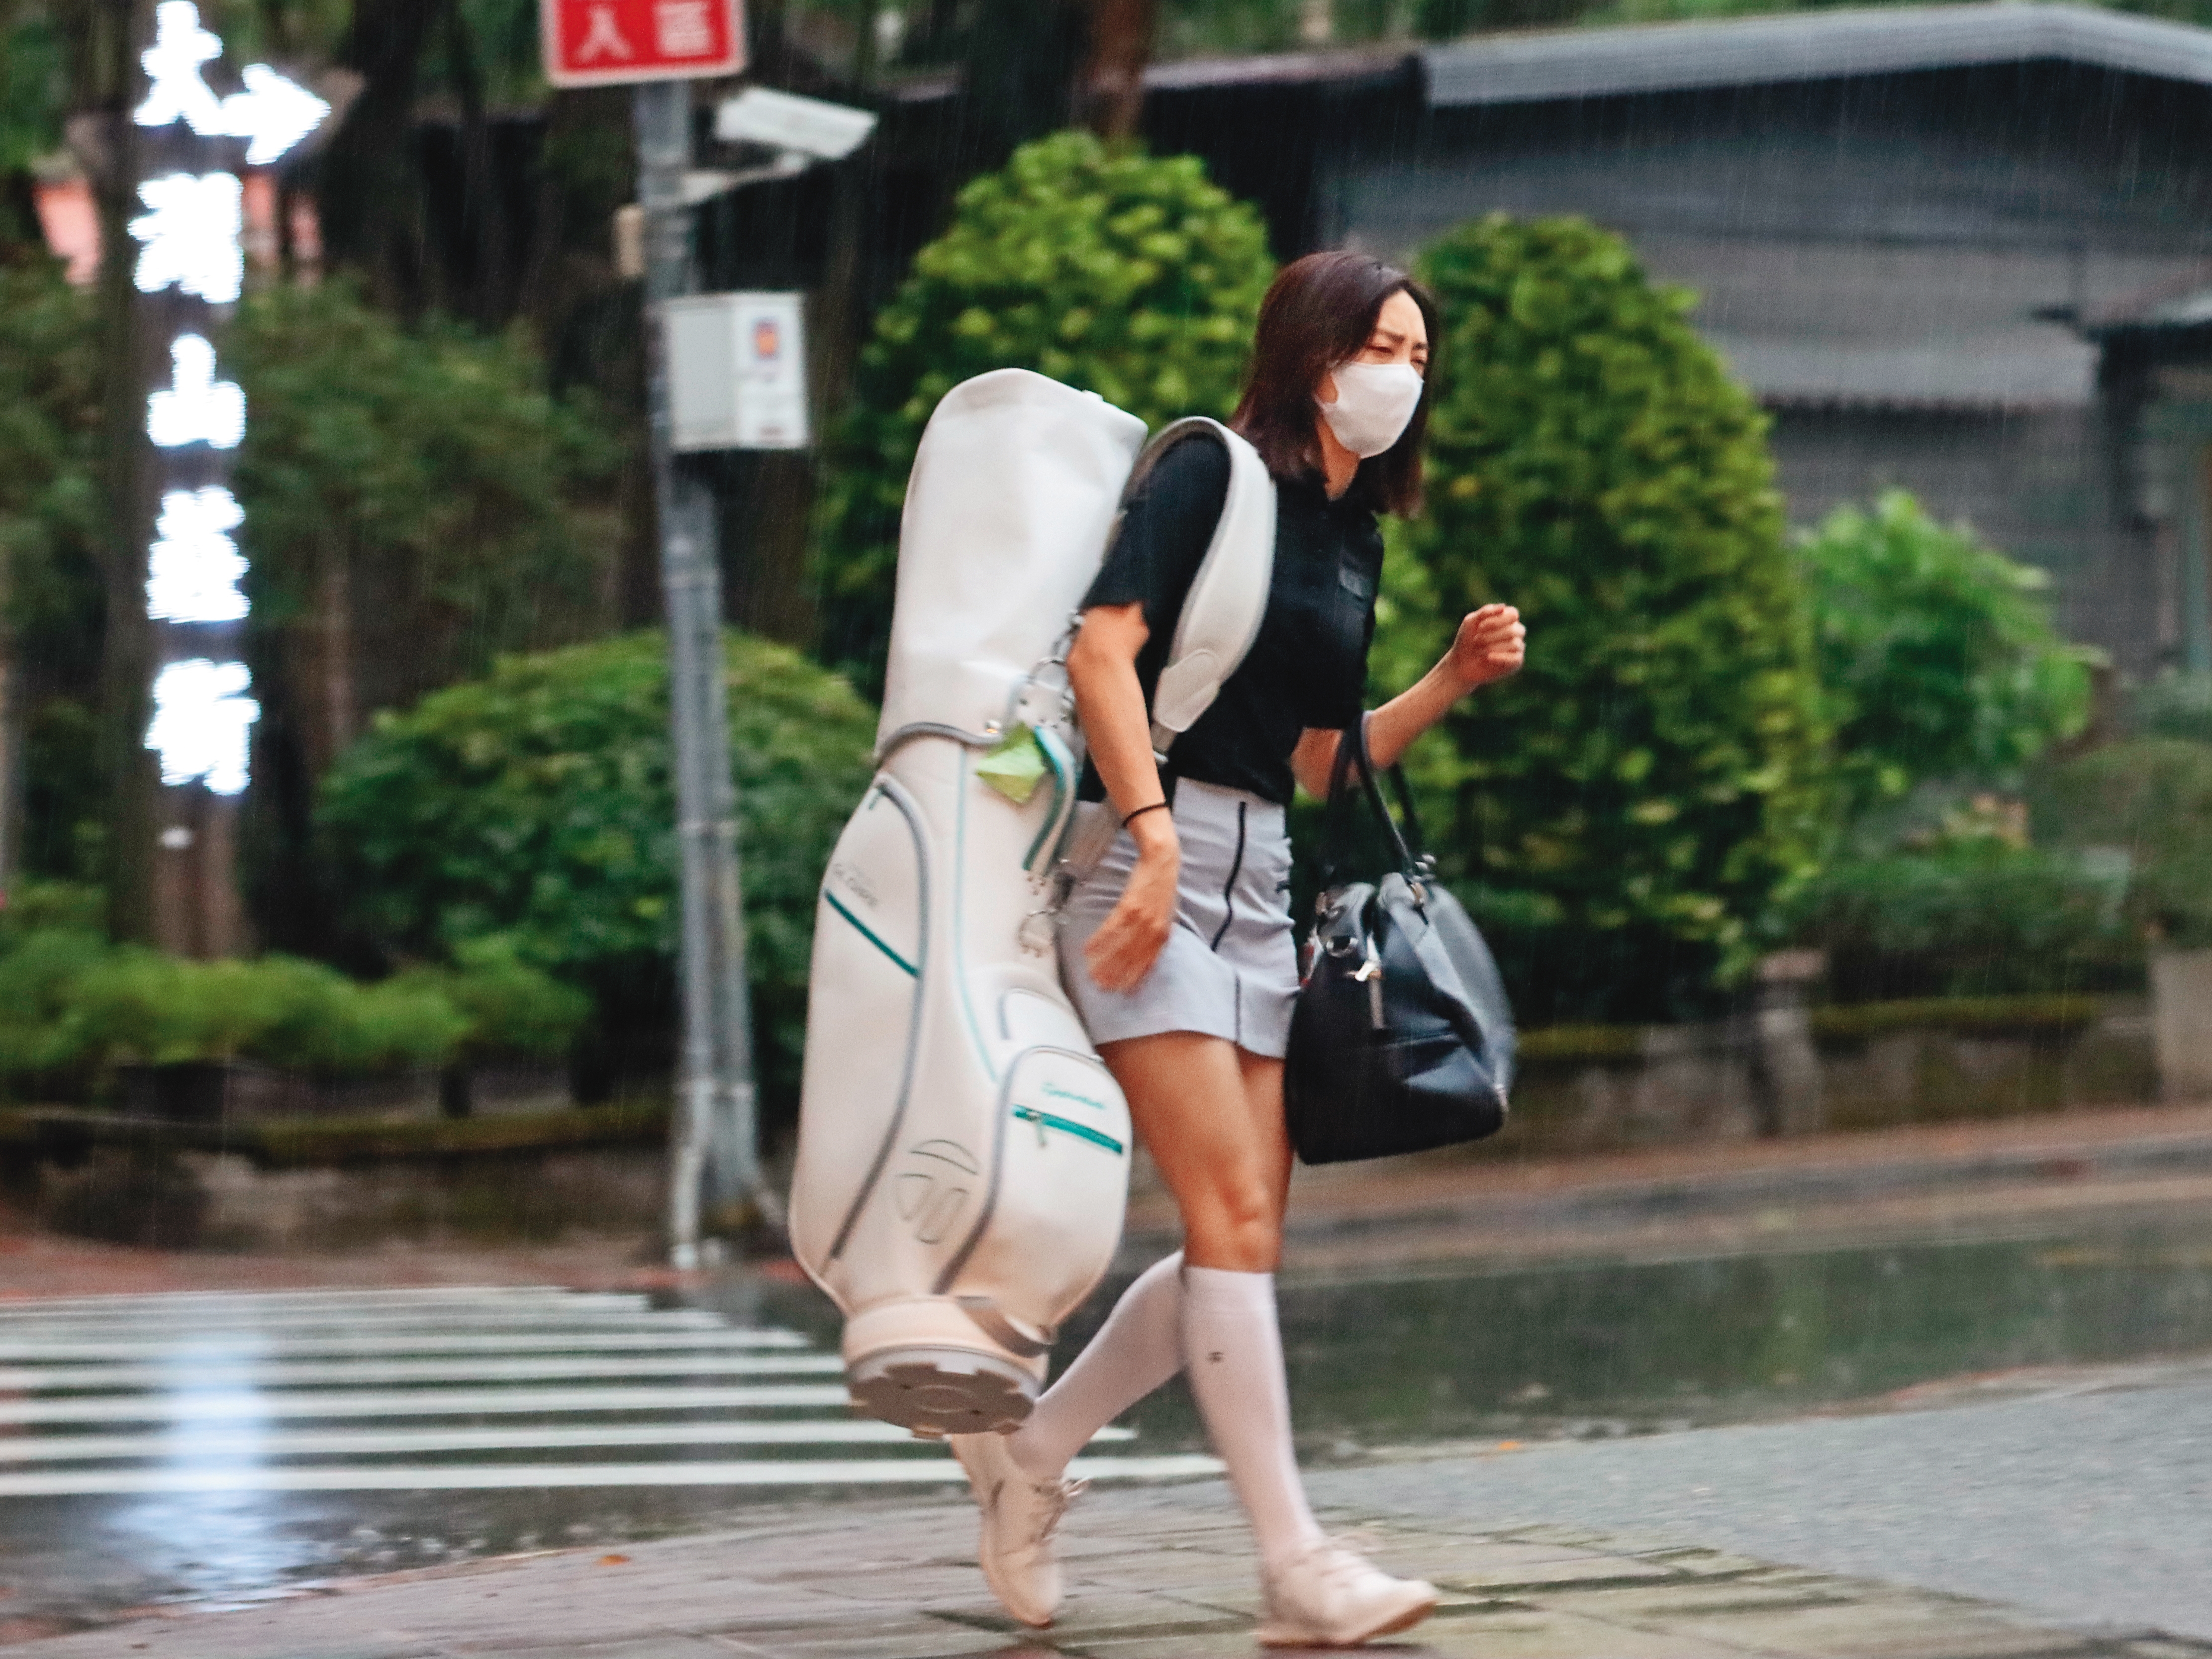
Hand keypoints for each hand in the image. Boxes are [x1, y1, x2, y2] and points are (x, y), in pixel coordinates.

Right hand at [1083, 818, 1179, 992]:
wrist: (1162, 861)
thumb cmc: (1163, 888)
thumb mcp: (1166, 914)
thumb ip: (1157, 934)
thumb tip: (1145, 952)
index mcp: (1163, 934)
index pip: (1148, 962)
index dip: (1135, 978)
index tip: (1123, 992)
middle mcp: (1154, 930)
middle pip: (1132, 959)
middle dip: (1116, 975)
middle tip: (1101, 987)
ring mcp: (1142, 919)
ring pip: (1121, 947)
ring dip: (1104, 962)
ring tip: (1091, 974)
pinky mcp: (1130, 906)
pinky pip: (1112, 928)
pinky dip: (1100, 940)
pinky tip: (1088, 950)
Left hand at [1445, 603, 1524, 691]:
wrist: (1460, 663)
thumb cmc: (1466, 640)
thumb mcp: (1471, 622)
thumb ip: (1486, 612)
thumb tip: (1503, 607)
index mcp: (1507, 619)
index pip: (1513, 614)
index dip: (1497, 620)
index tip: (1480, 627)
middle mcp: (1515, 632)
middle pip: (1514, 630)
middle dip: (1492, 635)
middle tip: (1476, 640)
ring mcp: (1517, 647)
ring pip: (1515, 644)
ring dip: (1493, 647)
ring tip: (1479, 651)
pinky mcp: (1516, 662)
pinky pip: (1516, 658)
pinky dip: (1501, 657)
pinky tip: (1488, 658)